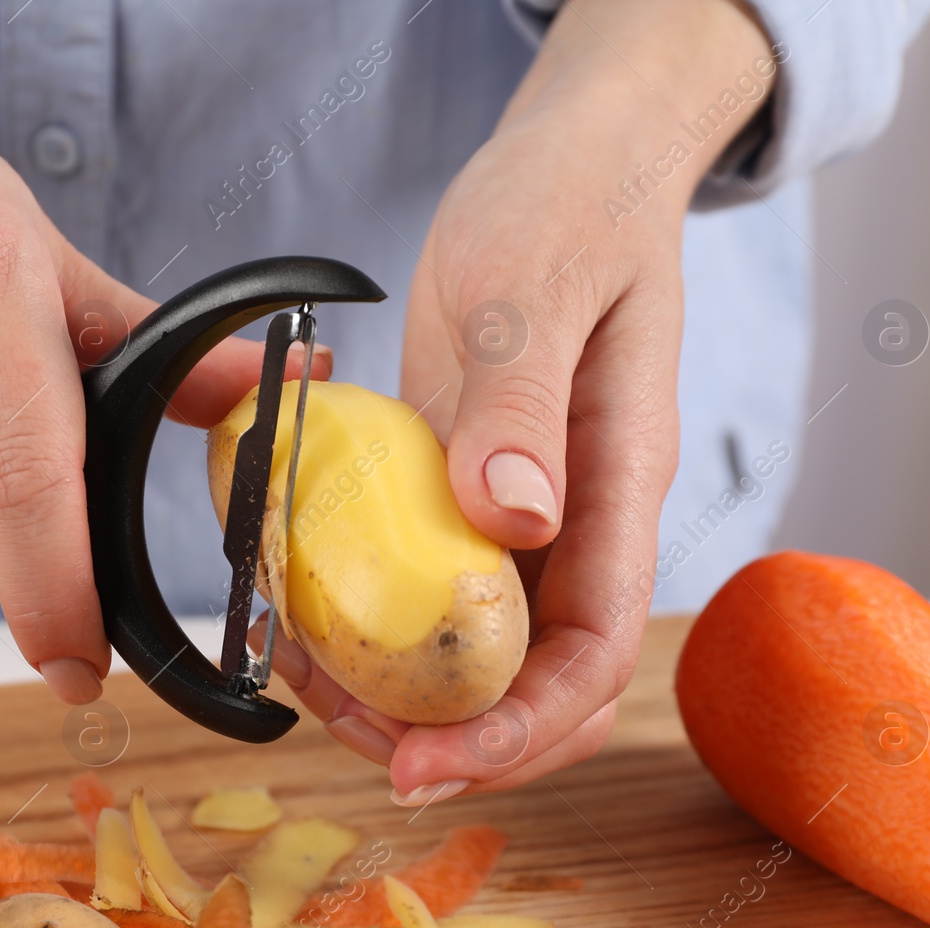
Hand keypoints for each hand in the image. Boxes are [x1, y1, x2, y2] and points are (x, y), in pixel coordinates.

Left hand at [265, 0, 774, 798]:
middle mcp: (578, 518)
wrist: (573, 160)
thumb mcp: (533, 289)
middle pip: (541, 682)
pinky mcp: (471, 487)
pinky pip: (432, 586)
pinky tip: (312, 614)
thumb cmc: (569, 205)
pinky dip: (376, 621)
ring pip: (482, 649)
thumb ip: (525, 405)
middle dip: (457, 738)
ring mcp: (527, 510)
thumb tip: (514, 521)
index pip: (592, 652)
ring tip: (317, 687)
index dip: (518, 731)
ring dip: (408, 694)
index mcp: (617, 485)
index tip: (426, 764)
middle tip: (355, 743)